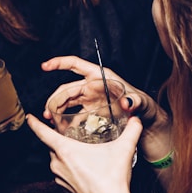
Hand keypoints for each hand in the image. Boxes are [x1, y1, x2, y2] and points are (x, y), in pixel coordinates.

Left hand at [27, 113, 141, 192]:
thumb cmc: (112, 180)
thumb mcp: (123, 150)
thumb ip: (131, 131)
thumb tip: (136, 118)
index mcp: (65, 150)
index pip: (42, 133)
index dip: (34, 123)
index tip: (29, 117)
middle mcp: (57, 163)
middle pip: (53, 145)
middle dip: (61, 139)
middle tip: (73, 134)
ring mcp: (58, 177)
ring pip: (58, 159)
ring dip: (66, 154)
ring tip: (83, 152)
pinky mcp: (62, 187)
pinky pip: (61, 171)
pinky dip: (69, 167)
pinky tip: (84, 168)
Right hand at [41, 56, 171, 160]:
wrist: (146, 122)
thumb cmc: (146, 107)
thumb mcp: (142, 102)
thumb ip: (136, 101)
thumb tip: (128, 102)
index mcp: (100, 77)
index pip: (76, 65)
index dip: (59, 63)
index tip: (45, 66)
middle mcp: (92, 86)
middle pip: (67, 88)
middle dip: (55, 98)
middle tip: (48, 113)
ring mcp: (90, 99)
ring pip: (67, 101)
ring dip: (56, 109)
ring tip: (50, 120)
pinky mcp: (90, 111)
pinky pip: (73, 114)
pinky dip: (65, 120)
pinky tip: (60, 128)